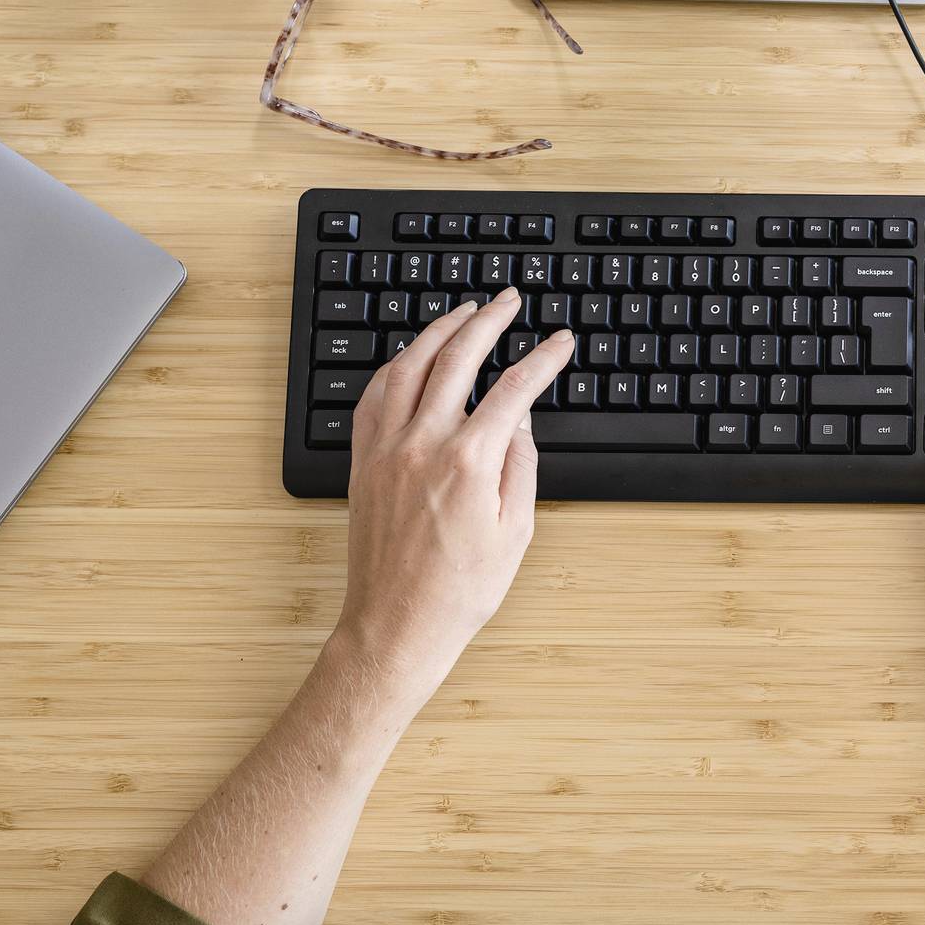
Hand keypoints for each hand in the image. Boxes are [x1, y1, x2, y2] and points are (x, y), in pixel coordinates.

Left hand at [337, 290, 575, 711]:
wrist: (397, 624)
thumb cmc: (459, 590)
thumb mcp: (516, 531)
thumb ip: (521, 464)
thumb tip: (518, 419)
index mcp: (469, 463)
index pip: (514, 389)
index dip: (543, 358)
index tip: (560, 342)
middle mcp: (423, 445)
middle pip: (458, 358)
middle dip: (489, 320)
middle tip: (509, 301)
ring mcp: (386, 449)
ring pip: (410, 365)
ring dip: (440, 330)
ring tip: (463, 312)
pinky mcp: (363, 461)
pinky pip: (375, 395)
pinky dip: (397, 365)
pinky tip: (412, 356)